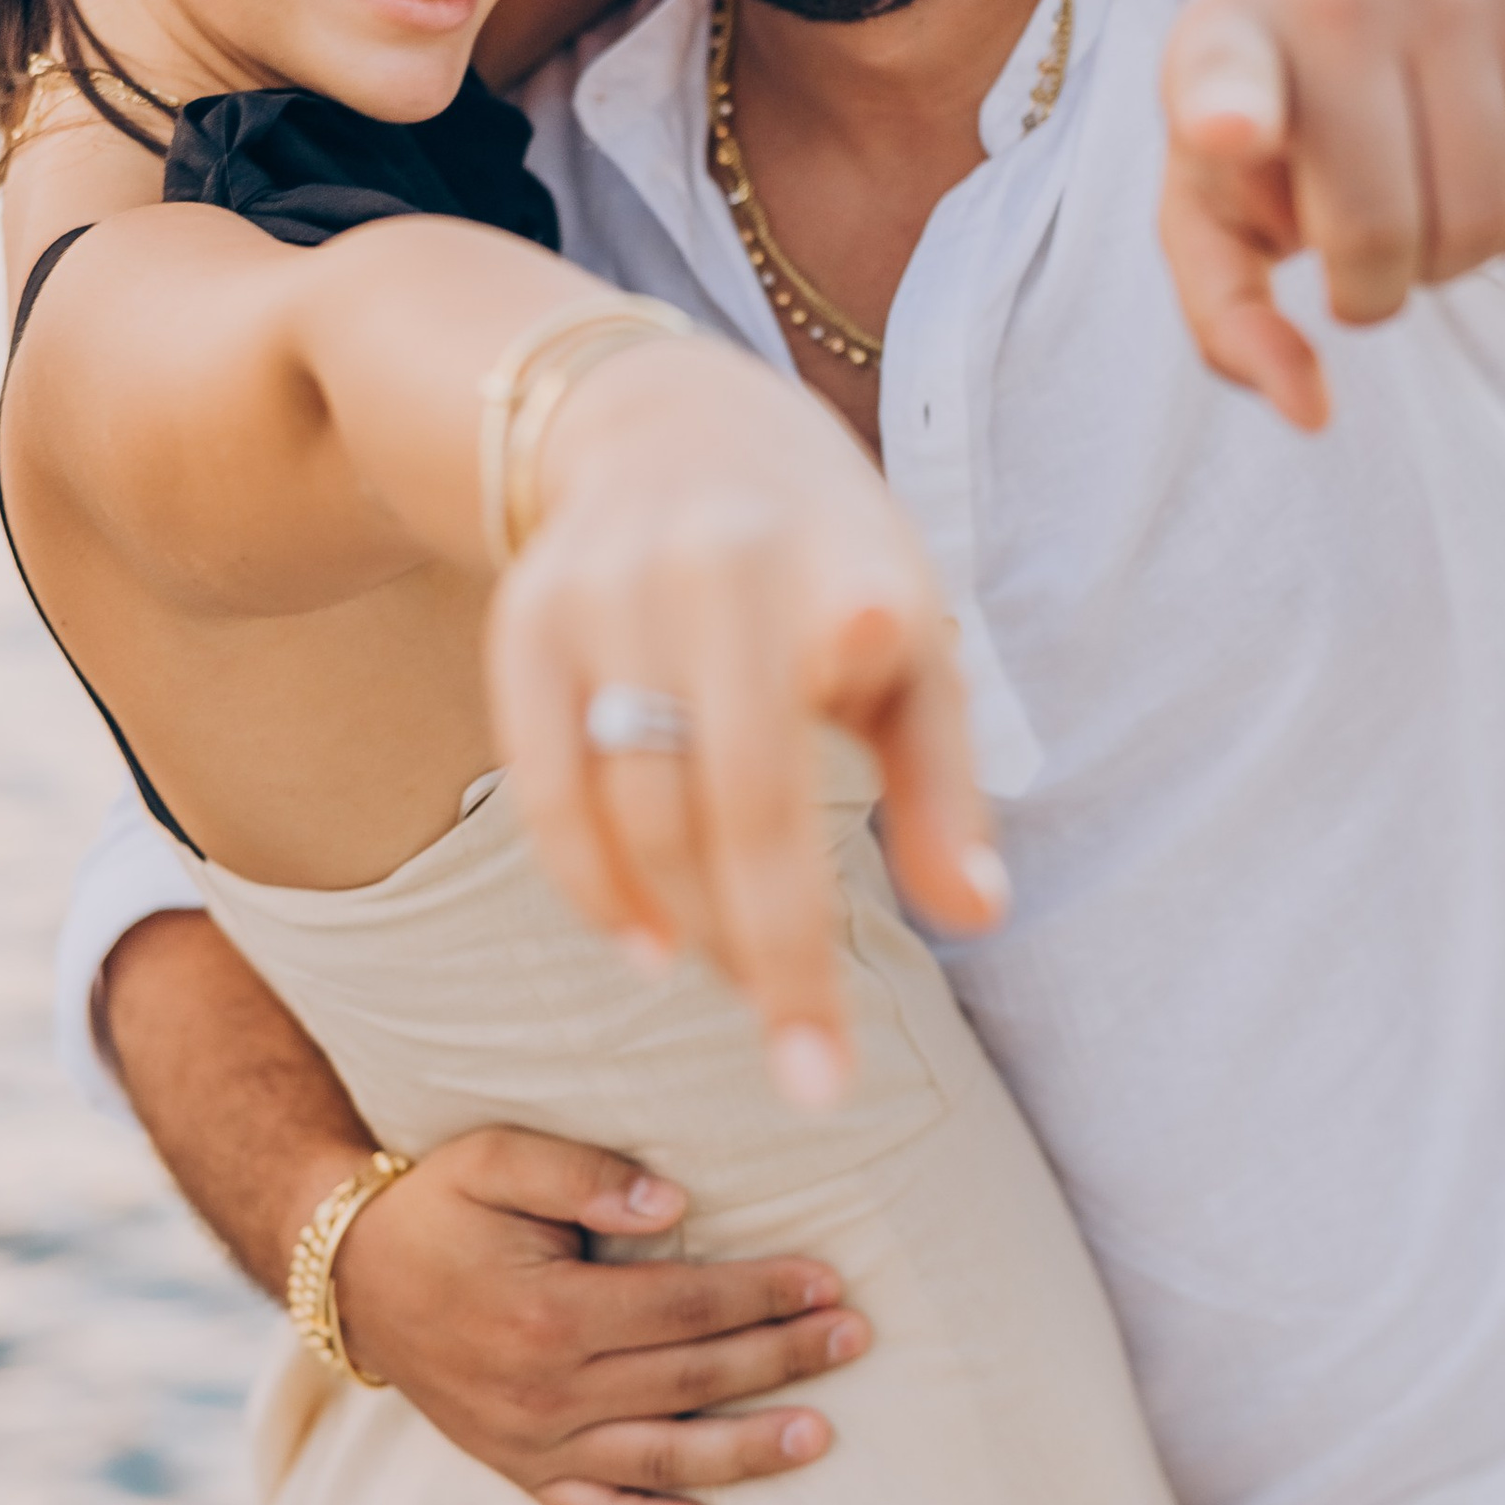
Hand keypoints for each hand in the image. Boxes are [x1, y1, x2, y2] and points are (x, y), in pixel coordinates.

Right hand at [333, 1123, 870, 1504]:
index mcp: (547, 1314)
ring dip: (747, 1452)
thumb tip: (674, 1203)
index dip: (761, 1294)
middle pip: (689, 1382)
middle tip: (857, 1337)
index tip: (828, 1279)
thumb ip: (580, 1172)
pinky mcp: (520, 1470)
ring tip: (822, 1436)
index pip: (683, 1308)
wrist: (352, 1277)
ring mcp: (532, 1443)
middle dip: (781, 1358)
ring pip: (661, 1459)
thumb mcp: (494, 1160)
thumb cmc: (436, 1206)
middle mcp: (544, 1392)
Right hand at [485, 337, 1004, 1106]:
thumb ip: (945, 781)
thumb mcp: (916, 643)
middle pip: (740, 798)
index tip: (874, 682)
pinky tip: (648, 948)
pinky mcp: (526, 619)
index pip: (864, 666)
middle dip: (778, 955)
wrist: (666, 423)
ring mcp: (608, 591)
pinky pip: (548, 787)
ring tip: (746, 989)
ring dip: (694, 929)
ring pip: (640, 808)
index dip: (867, 696)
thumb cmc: (826, 563)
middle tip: (813, 1081)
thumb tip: (978, 918)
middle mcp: (719, 567)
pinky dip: (594, 885)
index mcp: (842, 564)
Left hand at [1159, 0, 1504, 428]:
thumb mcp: (1211, 199)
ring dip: (1457, 261)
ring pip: (1487, 220)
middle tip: (1360, 254)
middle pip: (1383, 232)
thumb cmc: (1272, 109)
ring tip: (1421, 211)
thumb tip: (1311, 414)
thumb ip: (1229, 317)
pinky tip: (1487, 194)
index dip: (1228, 113)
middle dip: (1375, 290)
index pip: (1225, 78)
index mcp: (1226, 44)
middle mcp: (1339, 4)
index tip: (1225, 132)